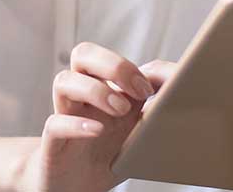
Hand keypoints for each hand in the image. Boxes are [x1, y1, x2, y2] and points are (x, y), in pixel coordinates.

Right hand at [13, 43, 175, 191]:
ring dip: (96, 90)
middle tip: (137, 89)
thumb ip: (153, 110)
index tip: (152, 87)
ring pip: (63, 80)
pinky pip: (54, 123)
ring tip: (120, 110)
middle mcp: (82, 99)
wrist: (75, 188)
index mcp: (103, 90)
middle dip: (112, 64)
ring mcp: (66, 117)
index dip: (130, 65)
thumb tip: (179, 90)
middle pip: (83, 54)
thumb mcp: (135, 132)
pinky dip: (76, 124)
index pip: (106, 57)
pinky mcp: (53, 143)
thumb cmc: (106, 157)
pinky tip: (97, 130)